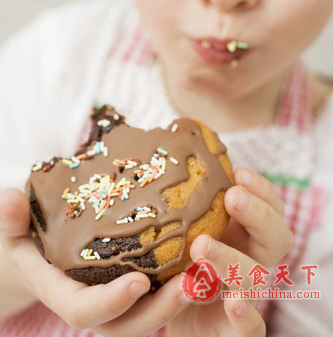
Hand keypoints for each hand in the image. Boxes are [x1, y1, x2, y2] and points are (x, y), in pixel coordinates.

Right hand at [0, 189, 191, 335]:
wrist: (36, 250)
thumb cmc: (24, 239)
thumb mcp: (12, 230)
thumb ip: (9, 220)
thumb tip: (7, 200)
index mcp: (63, 293)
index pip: (85, 311)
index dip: (111, 303)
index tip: (138, 281)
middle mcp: (94, 303)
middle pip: (129, 324)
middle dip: (161, 308)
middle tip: (192, 282)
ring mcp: (115, 298)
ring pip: (151, 313)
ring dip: (182, 298)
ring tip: (210, 273)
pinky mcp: (133, 284)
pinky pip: (159, 292)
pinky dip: (184, 283)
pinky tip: (208, 259)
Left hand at [167, 168, 292, 336]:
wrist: (173, 307)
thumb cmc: (180, 253)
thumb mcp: (183, 221)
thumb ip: (184, 196)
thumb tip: (170, 150)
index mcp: (245, 231)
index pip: (269, 206)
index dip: (261, 189)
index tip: (239, 171)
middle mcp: (251, 259)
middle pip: (275, 237)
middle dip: (257, 214)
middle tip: (231, 197)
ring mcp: (246, 293)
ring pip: (256, 276)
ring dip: (232, 259)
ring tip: (201, 246)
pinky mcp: (235, 328)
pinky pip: (252, 328)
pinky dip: (246, 315)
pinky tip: (233, 303)